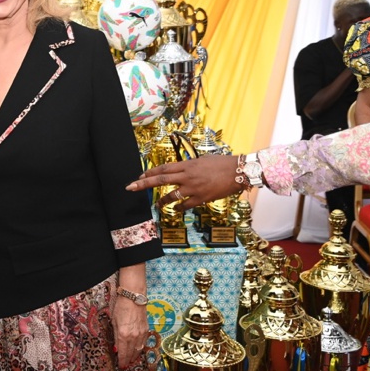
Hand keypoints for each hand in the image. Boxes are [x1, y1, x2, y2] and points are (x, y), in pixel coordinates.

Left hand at [112, 295, 148, 368]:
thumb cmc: (121, 307)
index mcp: (123, 334)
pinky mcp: (146, 330)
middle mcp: (133, 336)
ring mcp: (141, 334)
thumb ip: (115, 336)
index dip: (122, 360)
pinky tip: (137, 351)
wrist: (134, 297)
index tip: (121, 366)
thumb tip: (116, 348)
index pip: (122, 352)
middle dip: (128, 360)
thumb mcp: (114, 321)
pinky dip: (140, 349)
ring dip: (134, 356)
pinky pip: (143, 343)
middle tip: (125, 366)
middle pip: (131, 353)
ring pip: (138, 350)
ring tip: (131, 361)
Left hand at [126, 154, 241, 209]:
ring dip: (161, 201)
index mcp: (187, 165)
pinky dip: (179, 208)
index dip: (150, 173)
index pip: (163, 169)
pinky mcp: (201, 198)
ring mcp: (193, 188)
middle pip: (160, 180)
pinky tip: (176, 210)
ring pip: (171, 195)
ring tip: (156, 205)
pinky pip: (186, 205)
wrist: (238, 171)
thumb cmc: (222, 163)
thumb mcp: (202, 160)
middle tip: (131, 187)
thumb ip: (190, 166)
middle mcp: (187, 176)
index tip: (139, 177)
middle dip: (144, 184)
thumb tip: (182, 170)